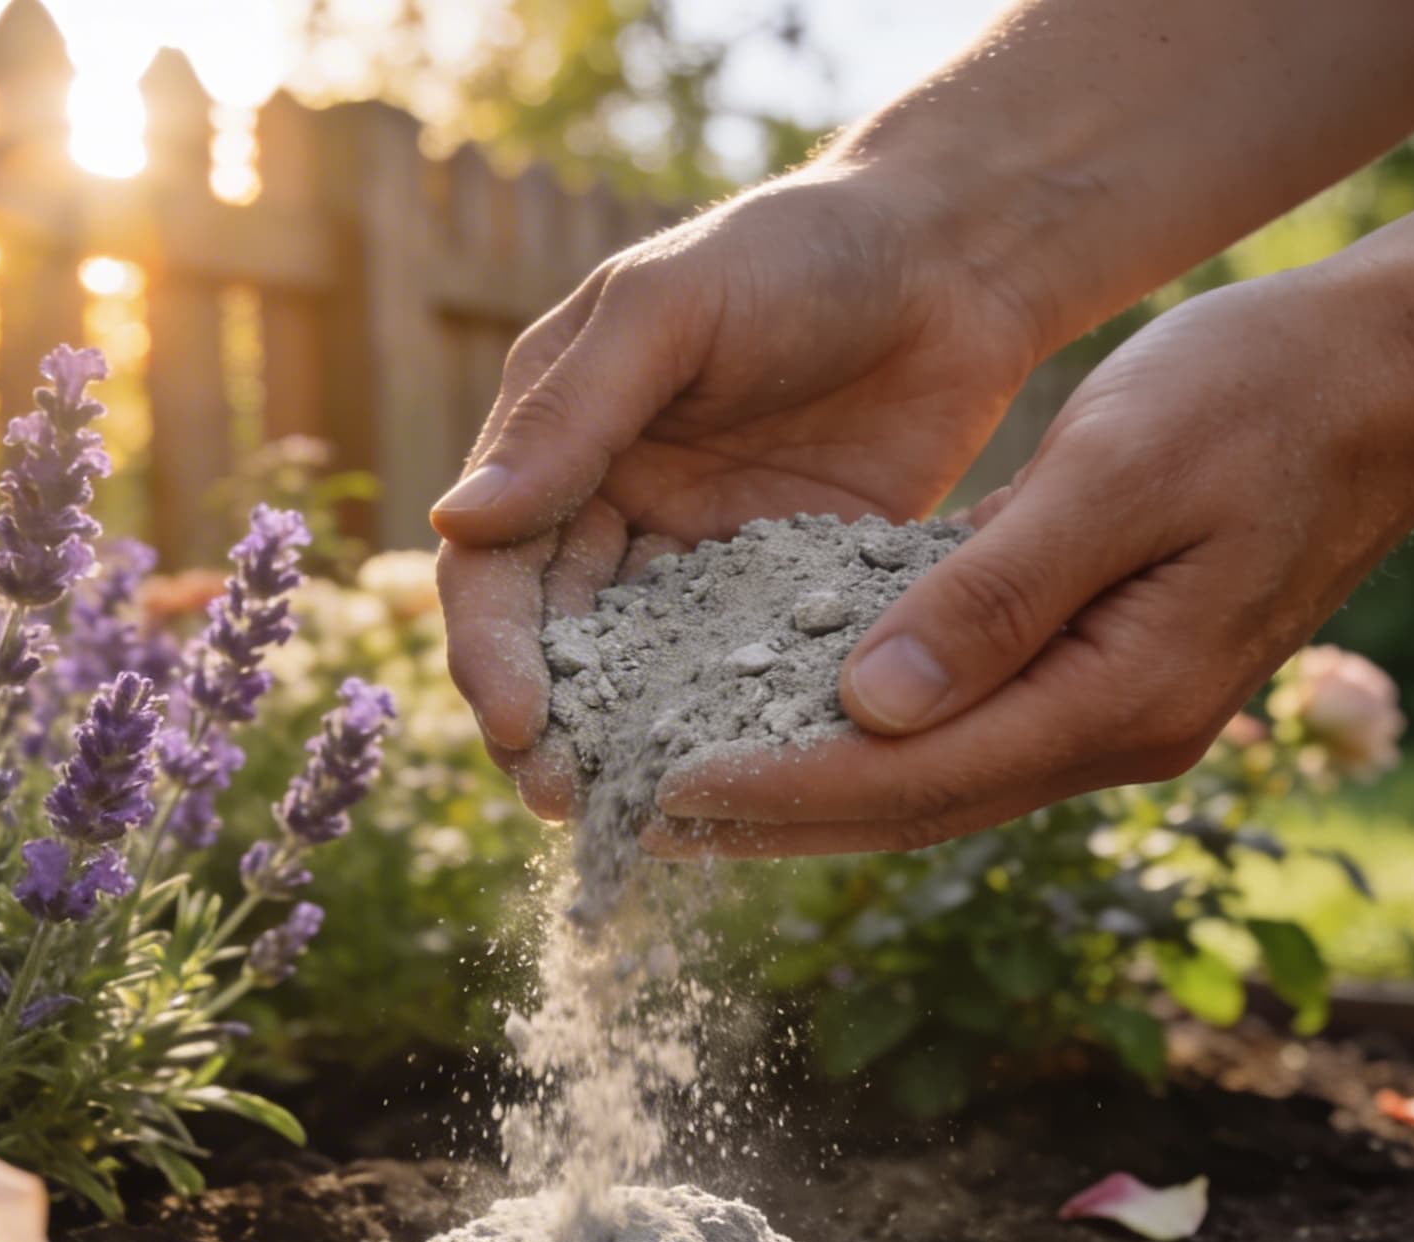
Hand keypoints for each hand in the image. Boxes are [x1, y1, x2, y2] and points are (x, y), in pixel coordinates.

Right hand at [430, 161, 1049, 818]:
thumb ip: (571, 416)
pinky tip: (742, 783)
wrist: (954, 256)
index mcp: (555, 441)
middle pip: (556, 644)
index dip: (494, 651)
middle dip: (550, 725)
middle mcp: (613, 510)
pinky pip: (744, 673)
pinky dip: (731, 727)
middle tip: (566, 801)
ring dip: (629, 745)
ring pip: (641, 675)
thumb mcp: (669, 311)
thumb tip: (458, 526)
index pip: (495, 568)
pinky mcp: (788, 592)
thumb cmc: (796, 251)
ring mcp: (699, 560)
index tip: (515, 723)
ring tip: (636, 819)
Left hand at [645, 272, 1413, 855]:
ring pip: (933, 779)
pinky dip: (871, 734)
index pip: (915, 776)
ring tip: (687, 792)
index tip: (667, 792)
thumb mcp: (1117, 473)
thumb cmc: (1262, 397)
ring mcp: (1114, 712)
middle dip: (776, 817)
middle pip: (913, 805)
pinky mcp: (1103, 674)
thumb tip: (868, 706)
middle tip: (640, 821)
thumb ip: (996, 597)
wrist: (1396, 383)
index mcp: (1120, 698)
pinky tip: (789, 720)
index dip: (783, 791)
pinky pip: (966, 727)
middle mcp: (1114, 733)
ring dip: (812, 791)